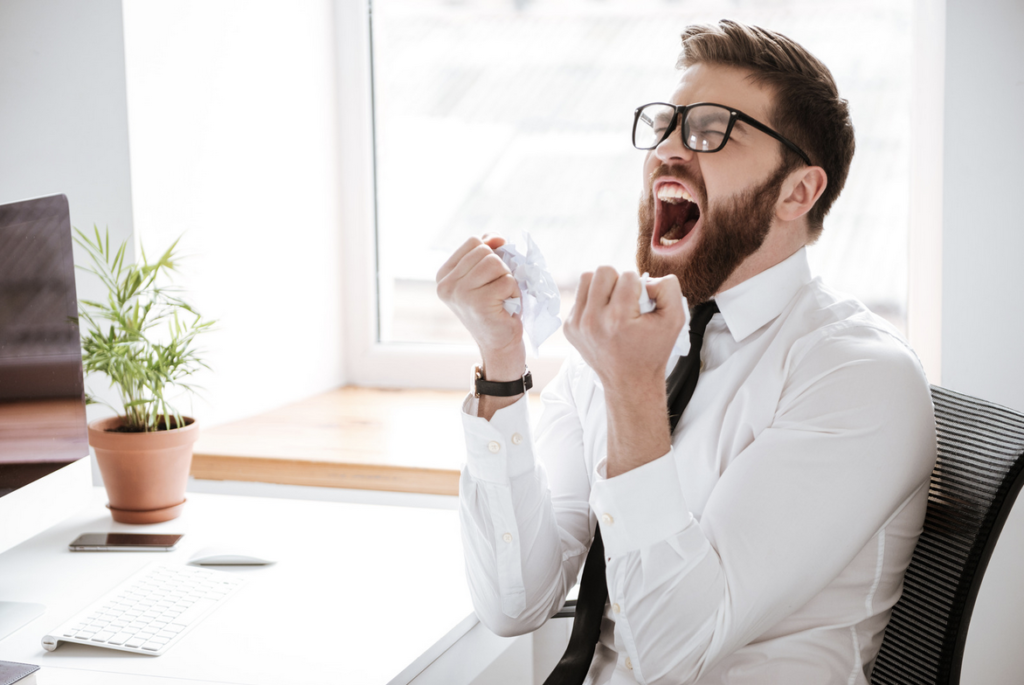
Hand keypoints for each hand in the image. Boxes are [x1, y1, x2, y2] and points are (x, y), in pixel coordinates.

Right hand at [436, 235, 524, 379]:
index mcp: (444, 275)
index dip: (492, 251)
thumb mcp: (486, 275)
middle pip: (484, 251)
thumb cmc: (495, 307)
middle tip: (498, 290)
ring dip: (508, 279)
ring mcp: (460, 294)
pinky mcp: (478, 303)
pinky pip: (507, 281)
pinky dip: (514, 292)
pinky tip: (506, 307)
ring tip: (502, 297)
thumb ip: (487, 250)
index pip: (473, 242)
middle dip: (500, 268)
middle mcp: (446, 284)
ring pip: (495, 263)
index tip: (492, 275)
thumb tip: (496, 238)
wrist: (499, 344)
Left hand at [564, 267, 684, 392]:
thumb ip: (668, 288)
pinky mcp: (569, 327)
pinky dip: (593, 301)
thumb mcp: (675, 319)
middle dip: (618, 281)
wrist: (630, 381)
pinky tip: (604, 317)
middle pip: (603, 271)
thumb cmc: (652, 351)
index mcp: (618, 318)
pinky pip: (579, 297)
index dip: (640, 286)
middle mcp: (593, 321)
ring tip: (614, 304)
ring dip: (602, 286)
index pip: (628, 276)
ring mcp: (577, 324)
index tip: (642, 305)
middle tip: (626, 301)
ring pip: (587, 278)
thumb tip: (647, 279)